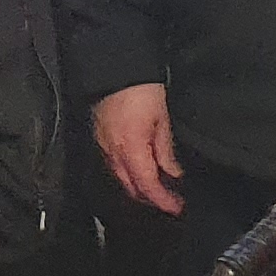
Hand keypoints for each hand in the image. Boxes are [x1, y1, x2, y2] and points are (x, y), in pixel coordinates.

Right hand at [95, 84, 182, 215]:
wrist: (115, 68)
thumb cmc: (142, 90)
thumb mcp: (162, 120)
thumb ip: (165, 150)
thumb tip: (172, 173)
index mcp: (131, 149)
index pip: (147, 185)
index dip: (162, 200)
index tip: (176, 207)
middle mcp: (113, 152)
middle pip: (130, 186)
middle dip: (149, 197)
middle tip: (169, 199)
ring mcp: (103, 146)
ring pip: (120, 177)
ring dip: (138, 186)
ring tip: (157, 186)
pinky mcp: (99, 138)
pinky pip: (113, 164)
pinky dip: (128, 172)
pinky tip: (139, 168)